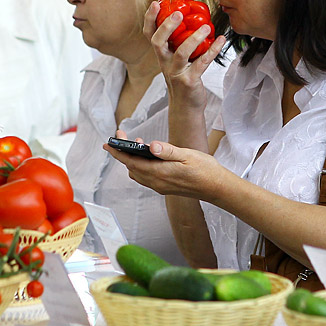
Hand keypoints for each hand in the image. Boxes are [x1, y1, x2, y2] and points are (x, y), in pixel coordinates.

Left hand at [103, 129, 223, 199]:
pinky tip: (148, 156)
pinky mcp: (164, 187)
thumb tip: (151, 146)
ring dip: (132, 159)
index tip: (108, 143)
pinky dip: (140, 166)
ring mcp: (159, 186)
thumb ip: (167, 151)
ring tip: (137, 143)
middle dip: (123, 152)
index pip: (132, 162)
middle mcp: (156, 182)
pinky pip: (145, 177)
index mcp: (160, 173)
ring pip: (137, 173)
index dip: (118, 152)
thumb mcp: (187, 155)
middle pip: (131, 167)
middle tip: (122, 137)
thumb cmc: (205, 170)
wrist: (217, 188)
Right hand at [144, 0, 225, 110]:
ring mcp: (176, 72)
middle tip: (178, 14)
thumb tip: (193, 18)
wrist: (185, 107)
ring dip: (194, 39)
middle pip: (158, 42)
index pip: (149, 34)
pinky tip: (220, 40)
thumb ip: (179, 43)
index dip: (150, 19)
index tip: (155, 3)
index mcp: (161, 54)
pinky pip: (202, 63)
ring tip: (206, 27)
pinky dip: (212, 50)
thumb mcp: (176, 60)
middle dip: (166, 27)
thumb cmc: (183, 79)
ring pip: (181, 53)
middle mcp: (165, 62)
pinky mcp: (189, 81)